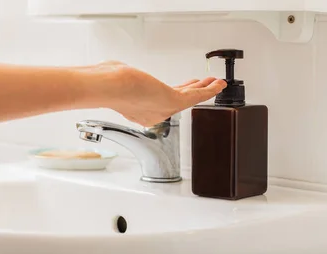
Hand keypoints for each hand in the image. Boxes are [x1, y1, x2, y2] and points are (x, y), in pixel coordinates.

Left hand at [84, 61, 226, 126]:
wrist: (110, 88)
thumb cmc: (108, 84)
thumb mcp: (115, 78)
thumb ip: (120, 76)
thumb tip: (116, 69)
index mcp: (141, 110)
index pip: (164, 100)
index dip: (179, 91)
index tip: (187, 86)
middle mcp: (155, 112)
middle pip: (179, 99)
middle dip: (194, 91)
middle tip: (204, 85)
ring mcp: (164, 108)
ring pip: (190, 98)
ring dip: (205, 89)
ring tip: (215, 84)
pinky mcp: (173, 101)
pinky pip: (197, 96)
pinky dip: (209, 90)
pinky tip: (218, 85)